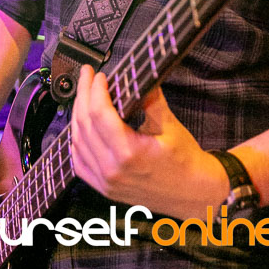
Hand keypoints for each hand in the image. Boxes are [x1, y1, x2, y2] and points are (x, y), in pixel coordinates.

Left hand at [70, 66, 228, 219]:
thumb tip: (137, 77)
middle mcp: (112, 169)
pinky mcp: (104, 188)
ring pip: (77, 142)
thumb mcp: (170, 125)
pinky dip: (76, 141)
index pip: (99, 114)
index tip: (99, 75)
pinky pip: (79, 163)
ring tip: (84, 95)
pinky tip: (80, 126)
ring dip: (77, 115)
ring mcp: (106, 182)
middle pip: (84, 125)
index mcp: (129, 153)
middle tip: (86, 76)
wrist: (192, 193)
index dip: (96, 90)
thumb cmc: (185, 161)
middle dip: (83, 95)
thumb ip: (151, 100)